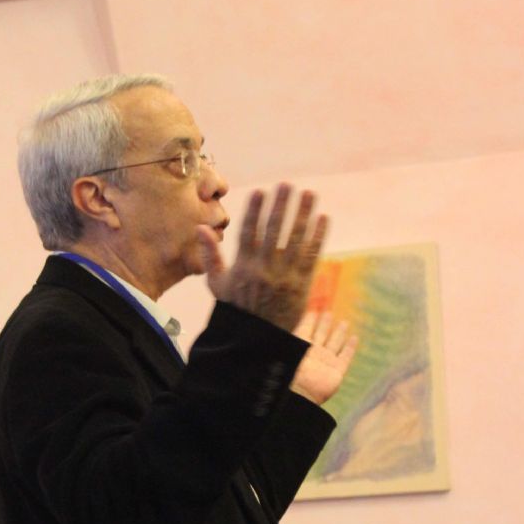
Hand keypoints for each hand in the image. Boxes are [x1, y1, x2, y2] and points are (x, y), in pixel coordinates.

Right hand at [197, 184, 327, 331]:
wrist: (256, 338)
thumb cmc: (236, 309)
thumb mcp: (217, 285)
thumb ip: (210, 256)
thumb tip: (200, 228)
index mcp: (243, 267)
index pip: (248, 233)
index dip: (255, 212)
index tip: (261, 192)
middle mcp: (264, 269)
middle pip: (273, 232)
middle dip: (281, 206)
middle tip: (287, 185)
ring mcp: (284, 276)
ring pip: (295, 240)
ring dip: (303, 215)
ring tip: (309, 194)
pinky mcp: (301, 284)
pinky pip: (311, 256)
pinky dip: (317, 237)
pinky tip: (323, 218)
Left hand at [290, 310, 358, 403]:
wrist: (301, 391)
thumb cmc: (294, 368)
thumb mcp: (293, 347)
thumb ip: (298, 332)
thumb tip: (302, 316)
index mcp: (302, 347)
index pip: (306, 329)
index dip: (310, 319)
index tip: (314, 309)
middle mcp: (315, 353)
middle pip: (321, 334)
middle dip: (325, 323)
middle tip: (328, 312)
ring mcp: (327, 361)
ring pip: (334, 343)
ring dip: (339, 333)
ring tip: (344, 322)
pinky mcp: (338, 371)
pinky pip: (346, 356)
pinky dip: (350, 347)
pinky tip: (354, 338)